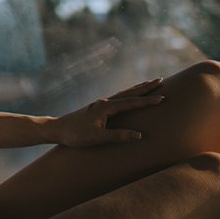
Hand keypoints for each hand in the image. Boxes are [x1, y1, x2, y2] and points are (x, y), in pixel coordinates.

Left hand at [48, 77, 164, 147]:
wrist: (57, 129)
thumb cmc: (76, 135)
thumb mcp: (97, 138)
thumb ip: (118, 136)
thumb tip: (139, 135)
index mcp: (105, 107)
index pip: (131, 102)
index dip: (147, 101)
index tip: (162, 98)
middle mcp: (104, 102)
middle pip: (129, 93)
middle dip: (145, 87)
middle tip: (161, 80)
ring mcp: (100, 104)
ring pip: (123, 94)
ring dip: (137, 89)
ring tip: (150, 84)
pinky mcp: (98, 108)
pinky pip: (117, 99)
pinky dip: (128, 95)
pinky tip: (129, 96)